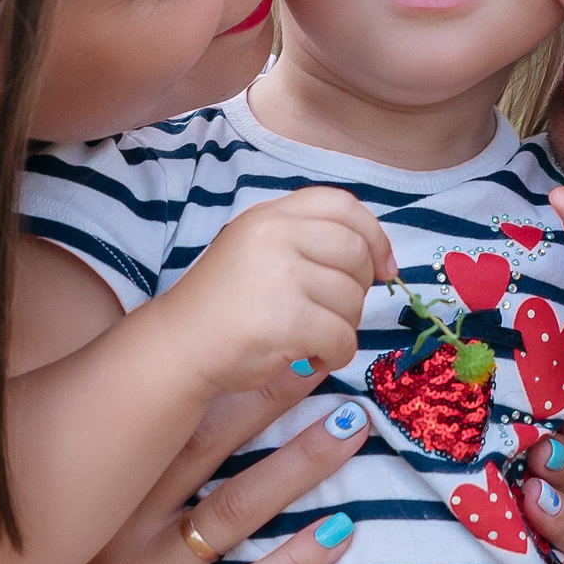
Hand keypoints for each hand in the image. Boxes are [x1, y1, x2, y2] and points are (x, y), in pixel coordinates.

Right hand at [0, 373, 374, 563]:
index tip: (265, 337)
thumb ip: (105, 491)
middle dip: (268, 399)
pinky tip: (341, 532)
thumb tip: (146, 429)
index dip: (218, 379)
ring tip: (349, 428)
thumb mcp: (62, 542)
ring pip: (235, 508)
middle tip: (323, 359)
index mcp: (101, 501)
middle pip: (208, 448)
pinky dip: (297, 559)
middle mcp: (123, 530)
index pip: (166, 424)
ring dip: (298, 464)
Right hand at [163, 186, 394, 390]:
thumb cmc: (225, 304)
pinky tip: (310, 358)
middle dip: (358, 290)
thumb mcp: (258, 249)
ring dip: (343, 328)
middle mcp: (275, 235)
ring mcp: (281, 276)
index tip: (383, 267)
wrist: (179, 345)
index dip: (374, 235)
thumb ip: (305, 238)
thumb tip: (377, 255)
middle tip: (335, 313)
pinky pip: (342, 337)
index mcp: (270, 215)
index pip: (342, 205)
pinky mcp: (286, 319)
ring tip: (312, 339)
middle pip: (356, 253)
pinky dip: (335, 355)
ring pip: (352, 300)